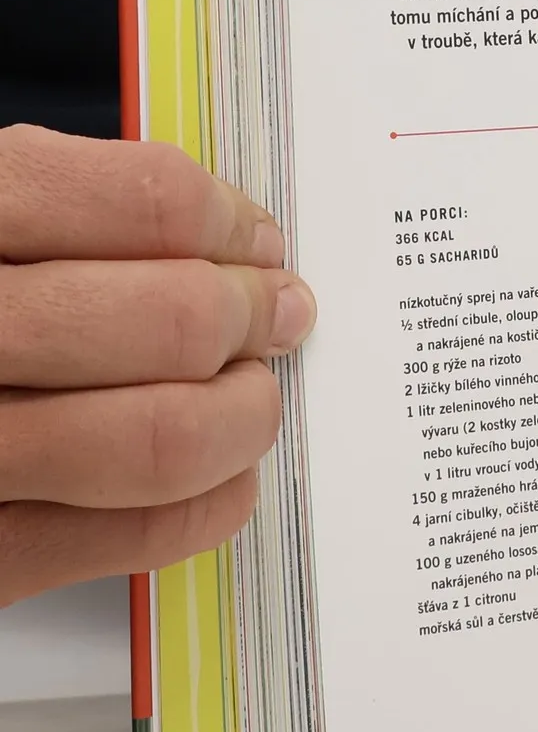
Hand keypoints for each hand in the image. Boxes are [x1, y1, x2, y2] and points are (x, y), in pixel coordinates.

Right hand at [0, 126, 316, 606]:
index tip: (257, 243)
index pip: (146, 202)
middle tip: (272, 316)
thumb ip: (71, 213)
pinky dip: (214, 497)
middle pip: (175, 318)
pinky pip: (144, 529)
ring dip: (243, 413)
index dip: (230, 225)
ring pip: (168, 436)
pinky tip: (215, 472)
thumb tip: (230, 237)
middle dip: (252, 317)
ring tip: (245, 393)